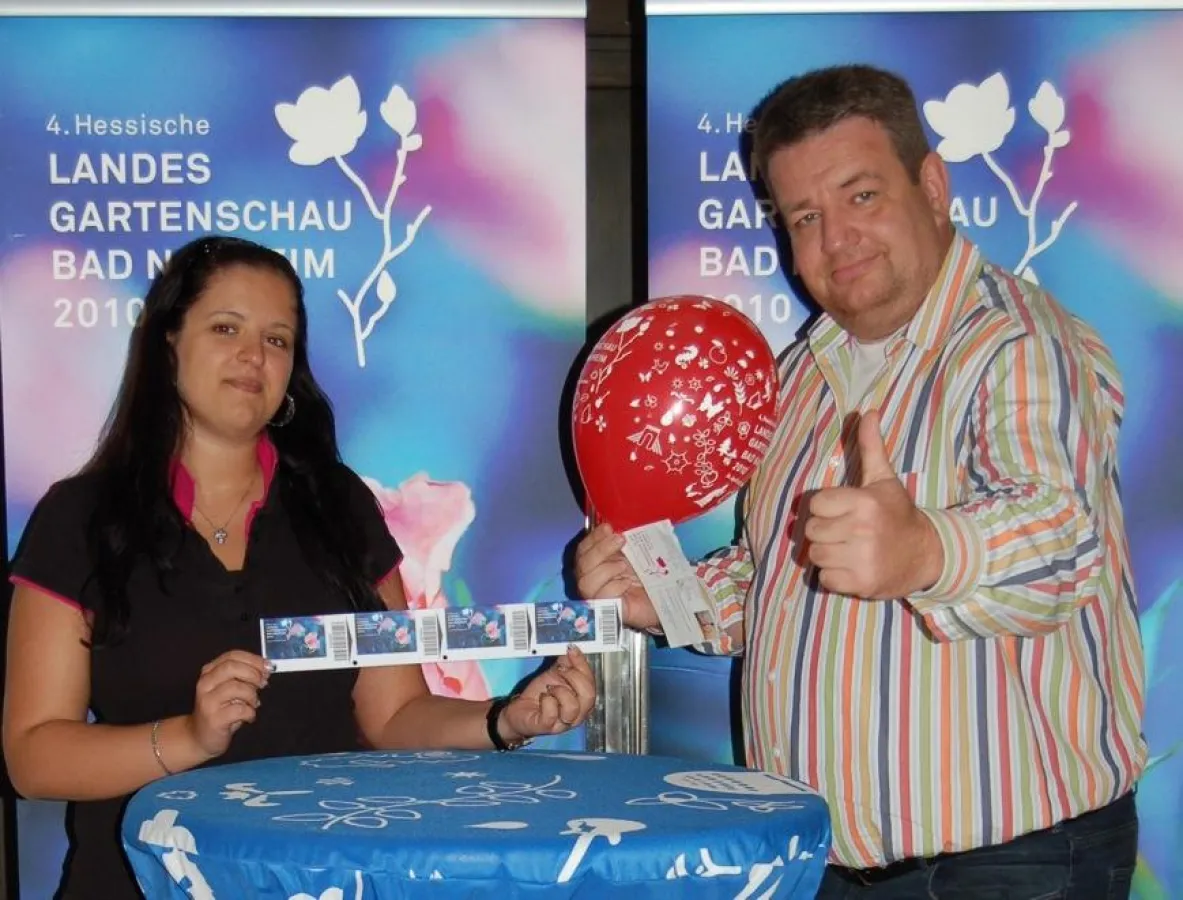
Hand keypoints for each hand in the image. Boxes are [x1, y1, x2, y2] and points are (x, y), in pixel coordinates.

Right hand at [185, 650, 270, 758]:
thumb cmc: (219, 710)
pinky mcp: (214, 719)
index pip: (232, 656)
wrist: (199, 736)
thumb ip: (242, 676)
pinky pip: (240, 710)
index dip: (253, 659)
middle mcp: (205, 684)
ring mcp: (208, 701)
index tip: (267, 667)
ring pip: (237, 687)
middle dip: (253, 673)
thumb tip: (265, 668)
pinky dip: (250, 712)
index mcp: (209, 672)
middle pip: (232, 667)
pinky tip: (248, 717)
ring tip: (253, 704)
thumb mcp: (228, 688)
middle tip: (263, 683)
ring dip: (252, 695)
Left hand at [499, 646, 595, 741]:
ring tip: (550, 688)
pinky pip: (552, 714)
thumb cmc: (542, 694)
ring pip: (573, 706)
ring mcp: (564, 723)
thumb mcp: (555, 674)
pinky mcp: (547, 727)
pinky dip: (547, 701)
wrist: (522, 709)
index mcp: (583, 700)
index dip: (582, 664)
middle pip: (588, 696)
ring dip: (559, 691)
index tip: (572, 650)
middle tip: (560, 670)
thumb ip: (567, 663)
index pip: (591, 682)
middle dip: (574, 677)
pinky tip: (543, 698)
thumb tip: (573, 649)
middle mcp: (578, 714)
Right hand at [573, 524, 658, 630]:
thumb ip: (621, 541)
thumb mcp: (636, 552)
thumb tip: (610, 527)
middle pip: (581, 565)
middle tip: (621, 540)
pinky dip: (613, 587)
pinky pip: (601, 598)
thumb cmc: (652, 574)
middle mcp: (594, 580)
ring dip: (605, 569)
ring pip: (585, 583)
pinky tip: (626, 583)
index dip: (593, 538)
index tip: (608, 527)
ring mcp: (599, 597)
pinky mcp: (610, 611)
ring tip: (623, 565)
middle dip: (600, 550)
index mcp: (598, 564)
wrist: (669, 597)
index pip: (583, 550)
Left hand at [803, 410, 941, 598]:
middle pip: (812, 531)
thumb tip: (867, 411)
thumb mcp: (884, 480)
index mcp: (863, 502)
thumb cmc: (897, 514)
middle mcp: (861, 530)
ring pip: (816, 556)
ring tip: (849, 549)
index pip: (814, 504)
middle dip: (825, 532)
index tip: (843, 511)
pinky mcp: (861, 583)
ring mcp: (861, 558)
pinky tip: (852, 567)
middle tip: (846, 532)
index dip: (825, 508)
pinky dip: (835, 577)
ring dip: (828, 555)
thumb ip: (871, 447)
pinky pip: (825, 579)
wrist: (927, 554)